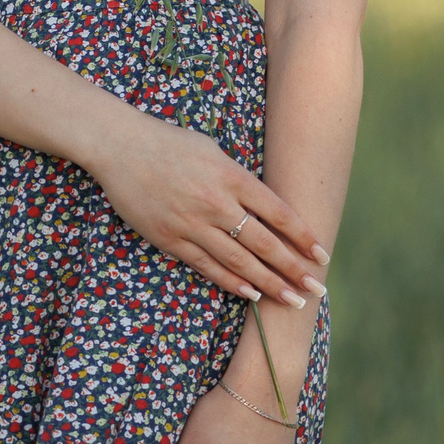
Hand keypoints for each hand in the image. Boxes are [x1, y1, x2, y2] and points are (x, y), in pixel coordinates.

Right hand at [90, 115, 328, 305]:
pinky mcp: (170, 239)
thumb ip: (239, 179)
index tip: (321, 254)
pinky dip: (231, 282)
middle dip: (293, 269)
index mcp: (232, 176)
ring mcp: (192, 224)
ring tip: (291, 301)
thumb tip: (264, 207)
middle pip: (264, 243)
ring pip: (239, 261)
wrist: (121, 147)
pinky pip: (207, 266)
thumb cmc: (171, 143)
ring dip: (268, 284)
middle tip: (316, 288)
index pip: (279, 213)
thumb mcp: (214, 151)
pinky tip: (251, 295)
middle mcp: (217, 203)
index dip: (303, 237)